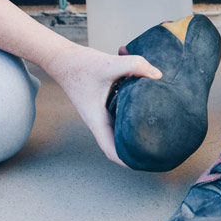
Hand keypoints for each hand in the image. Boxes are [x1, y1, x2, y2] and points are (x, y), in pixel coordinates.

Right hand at [44, 43, 161, 166]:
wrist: (61, 57)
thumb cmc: (79, 64)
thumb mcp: (109, 64)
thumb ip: (135, 66)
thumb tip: (158, 76)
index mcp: (97, 120)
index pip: (111, 150)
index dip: (127, 161)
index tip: (145, 163)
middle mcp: (99, 119)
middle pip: (119, 143)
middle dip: (136, 149)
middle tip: (158, 150)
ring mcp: (101, 112)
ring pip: (120, 128)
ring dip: (135, 131)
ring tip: (157, 132)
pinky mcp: (104, 102)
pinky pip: (120, 113)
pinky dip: (132, 113)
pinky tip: (147, 106)